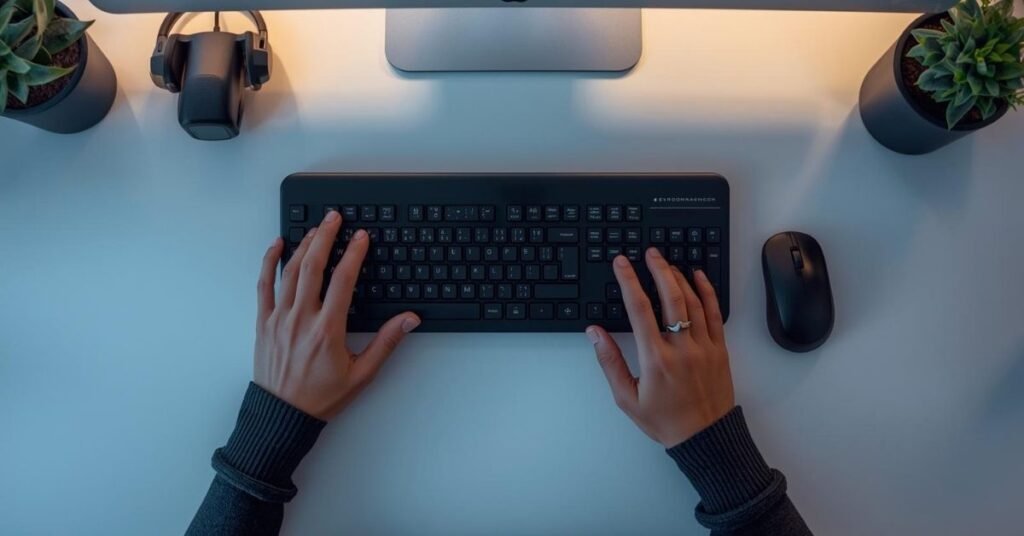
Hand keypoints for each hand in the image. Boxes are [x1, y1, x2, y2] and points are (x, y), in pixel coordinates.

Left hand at [253, 211, 420, 419]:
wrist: (282, 416)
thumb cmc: (321, 397)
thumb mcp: (362, 374)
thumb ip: (386, 342)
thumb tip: (409, 319)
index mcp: (327, 329)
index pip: (342, 280)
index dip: (353, 254)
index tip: (360, 237)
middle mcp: (301, 319)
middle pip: (313, 266)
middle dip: (325, 237)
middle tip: (335, 218)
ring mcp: (279, 319)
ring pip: (289, 271)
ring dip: (303, 245)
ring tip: (316, 228)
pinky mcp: (263, 323)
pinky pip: (263, 285)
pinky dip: (269, 262)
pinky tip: (277, 245)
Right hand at [586, 249, 734, 447]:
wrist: (705, 438)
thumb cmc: (665, 421)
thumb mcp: (627, 397)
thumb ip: (609, 362)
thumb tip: (595, 333)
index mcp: (655, 359)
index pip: (639, 309)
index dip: (628, 281)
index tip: (621, 264)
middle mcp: (681, 348)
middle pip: (670, 297)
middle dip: (658, 269)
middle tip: (649, 253)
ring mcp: (704, 347)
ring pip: (693, 301)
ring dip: (679, 277)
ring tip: (667, 262)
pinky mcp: (720, 349)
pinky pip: (715, 313)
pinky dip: (707, 291)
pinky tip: (698, 277)